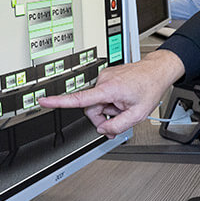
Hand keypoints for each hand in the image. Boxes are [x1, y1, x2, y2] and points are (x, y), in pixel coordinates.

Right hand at [37, 50, 183, 136]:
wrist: (156, 71)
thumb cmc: (149, 88)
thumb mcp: (137, 115)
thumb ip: (117, 126)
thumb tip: (102, 129)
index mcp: (108, 89)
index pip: (79, 98)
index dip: (59, 102)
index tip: (43, 101)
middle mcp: (103, 80)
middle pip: (90, 107)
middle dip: (102, 117)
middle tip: (117, 119)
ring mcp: (104, 77)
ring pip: (96, 102)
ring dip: (108, 108)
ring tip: (124, 106)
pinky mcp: (106, 77)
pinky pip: (102, 95)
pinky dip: (110, 101)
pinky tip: (122, 100)